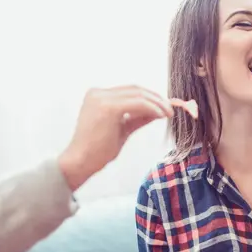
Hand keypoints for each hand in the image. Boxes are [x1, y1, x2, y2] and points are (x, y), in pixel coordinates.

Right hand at [58, 85, 172, 189]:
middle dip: (156, 98)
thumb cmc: (98, 149)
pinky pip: (138, 103)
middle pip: (135, 89)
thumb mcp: (122, 129)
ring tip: (169, 114)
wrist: (81, 161)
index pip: (129, 91)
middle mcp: (98, 93)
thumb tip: (157, 112)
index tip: (163, 106)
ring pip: (138, 94)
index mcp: (97, 95)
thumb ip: (137, 118)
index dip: (149, 96)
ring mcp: (101, 98)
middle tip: (170, 109)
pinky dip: (152, 108)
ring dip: (157, 103)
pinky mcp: (108, 107)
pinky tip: (160, 116)